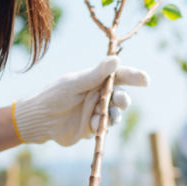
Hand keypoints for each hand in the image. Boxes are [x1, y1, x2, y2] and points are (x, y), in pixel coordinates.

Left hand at [14, 57, 148, 145]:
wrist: (40, 120)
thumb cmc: (54, 96)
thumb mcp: (75, 83)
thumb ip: (96, 74)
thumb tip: (116, 60)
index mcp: (95, 79)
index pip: (119, 75)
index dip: (134, 76)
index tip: (146, 80)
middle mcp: (99, 94)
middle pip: (121, 94)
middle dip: (123, 98)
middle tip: (120, 101)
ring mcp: (97, 110)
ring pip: (117, 112)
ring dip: (116, 113)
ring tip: (108, 114)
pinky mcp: (93, 126)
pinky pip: (106, 125)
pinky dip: (103, 124)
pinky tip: (94, 124)